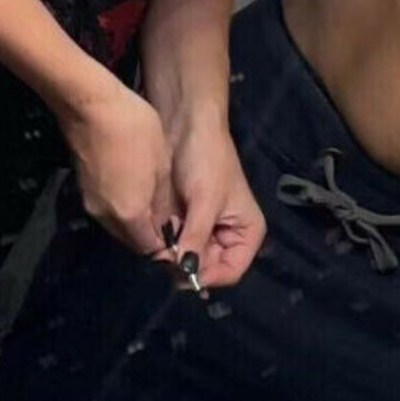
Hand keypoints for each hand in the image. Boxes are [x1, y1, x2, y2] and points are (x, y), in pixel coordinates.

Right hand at [60, 81, 178, 255]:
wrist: (89, 104)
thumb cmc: (133, 130)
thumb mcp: (161, 165)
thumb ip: (163, 202)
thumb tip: (165, 223)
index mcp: (129, 215)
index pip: (150, 249)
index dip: (166, 246)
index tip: (179, 235)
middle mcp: (106, 217)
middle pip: (131, 240)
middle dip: (150, 235)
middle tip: (168, 219)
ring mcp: (91, 202)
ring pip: (117, 225)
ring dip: (135, 221)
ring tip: (152, 202)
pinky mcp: (82, 188)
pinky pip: (107, 209)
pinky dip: (121, 208)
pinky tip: (132, 188)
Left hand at [165, 111, 265, 287]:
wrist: (185, 124)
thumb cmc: (206, 159)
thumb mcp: (205, 200)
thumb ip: (197, 238)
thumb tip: (184, 271)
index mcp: (247, 232)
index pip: (230, 272)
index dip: (206, 276)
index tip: (180, 270)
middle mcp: (228, 236)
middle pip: (208, 268)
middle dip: (186, 266)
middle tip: (162, 260)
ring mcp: (205, 229)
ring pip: (189, 259)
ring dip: (172, 257)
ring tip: (156, 248)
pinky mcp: (184, 221)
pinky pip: (175, 244)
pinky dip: (165, 245)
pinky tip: (153, 238)